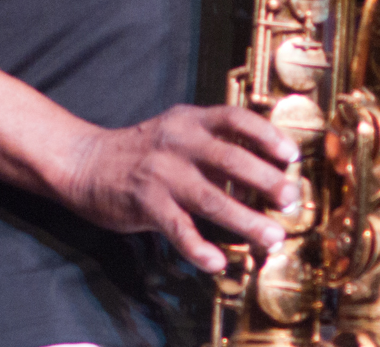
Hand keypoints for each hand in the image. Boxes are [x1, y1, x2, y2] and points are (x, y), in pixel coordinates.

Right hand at [60, 104, 300, 272]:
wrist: (87, 162)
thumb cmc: (143, 151)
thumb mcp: (178, 131)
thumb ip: (214, 142)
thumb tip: (265, 165)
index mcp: (190, 120)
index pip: (235, 118)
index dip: (266, 134)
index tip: (292, 155)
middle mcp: (178, 142)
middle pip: (230, 159)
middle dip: (265, 180)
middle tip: (290, 199)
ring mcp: (161, 173)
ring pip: (211, 198)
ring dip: (246, 220)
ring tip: (272, 237)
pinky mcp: (145, 203)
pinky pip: (178, 229)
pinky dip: (200, 248)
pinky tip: (218, 262)